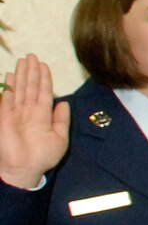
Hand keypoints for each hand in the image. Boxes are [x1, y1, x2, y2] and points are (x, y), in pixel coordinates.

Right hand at [0, 56, 68, 189]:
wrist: (27, 169)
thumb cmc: (44, 156)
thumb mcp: (60, 137)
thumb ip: (62, 119)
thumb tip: (64, 102)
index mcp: (43, 114)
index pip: (43, 91)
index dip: (44, 78)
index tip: (43, 64)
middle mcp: (29, 111)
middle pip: (30, 86)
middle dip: (31, 71)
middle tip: (31, 55)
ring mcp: (16, 114)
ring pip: (19, 90)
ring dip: (20, 75)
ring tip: (21, 61)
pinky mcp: (4, 118)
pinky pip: (6, 101)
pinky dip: (8, 90)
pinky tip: (10, 78)